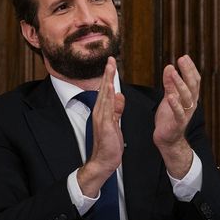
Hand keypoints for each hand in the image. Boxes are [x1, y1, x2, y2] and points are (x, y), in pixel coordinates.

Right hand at [77, 57, 124, 197]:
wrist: (103, 161)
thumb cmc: (109, 144)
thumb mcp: (115, 123)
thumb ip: (117, 109)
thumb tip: (119, 95)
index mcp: (103, 111)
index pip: (106, 90)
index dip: (109, 76)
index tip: (112, 63)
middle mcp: (100, 112)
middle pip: (104, 89)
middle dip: (107, 73)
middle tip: (110, 59)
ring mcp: (101, 118)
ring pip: (104, 96)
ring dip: (107, 81)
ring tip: (110, 68)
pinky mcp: (105, 126)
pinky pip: (108, 109)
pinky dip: (109, 98)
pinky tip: (112, 89)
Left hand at [153, 55, 198, 177]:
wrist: (167, 139)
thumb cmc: (168, 118)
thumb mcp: (168, 97)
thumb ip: (169, 84)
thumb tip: (169, 67)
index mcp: (189, 97)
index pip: (194, 80)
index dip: (190, 69)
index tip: (184, 58)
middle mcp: (190, 104)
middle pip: (192, 86)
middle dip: (188, 72)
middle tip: (182, 60)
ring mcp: (185, 114)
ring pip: (186, 97)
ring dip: (180, 84)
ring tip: (174, 73)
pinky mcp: (178, 123)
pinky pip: (179, 113)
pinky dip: (175, 104)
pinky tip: (170, 96)